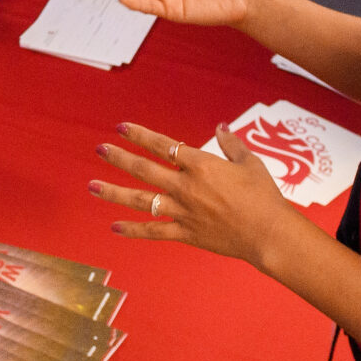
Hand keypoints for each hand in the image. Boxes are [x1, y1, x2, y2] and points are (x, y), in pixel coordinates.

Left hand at [90, 121, 300, 268]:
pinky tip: (114, 226)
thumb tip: (220, 127)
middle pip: (144, 169)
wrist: (269, 233)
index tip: (122, 128)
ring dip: (114, 192)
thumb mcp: (250, 162)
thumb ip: (231, 144)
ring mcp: (183, 211)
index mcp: (200, 165)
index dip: (140, 135)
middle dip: (119, 158)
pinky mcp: (186, 233)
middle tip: (100, 149)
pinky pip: (154, 232)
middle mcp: (186, 186)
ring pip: (141, 200)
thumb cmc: (264, 196)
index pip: (163, 145)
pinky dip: (133, 230)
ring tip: (92, 186)